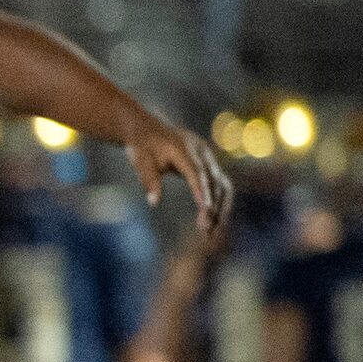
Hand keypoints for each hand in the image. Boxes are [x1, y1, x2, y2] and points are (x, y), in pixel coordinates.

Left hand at [126, 112, 231, 236]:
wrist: (147, 129)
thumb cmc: (142, 146)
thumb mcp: (140, 161)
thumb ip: (149, 180)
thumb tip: (153, 203)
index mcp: (184, 149)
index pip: (196, 173)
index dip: (202, 191)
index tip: (206, 210)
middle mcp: (201, 152)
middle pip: (215, 181)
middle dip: (214, 206)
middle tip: (207, 231)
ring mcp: (208, 158)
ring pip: (222, 185)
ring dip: (220, 208)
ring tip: (212, 232)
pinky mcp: (209, 164)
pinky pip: (220, 185)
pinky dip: (219, 202)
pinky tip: (213, 220)